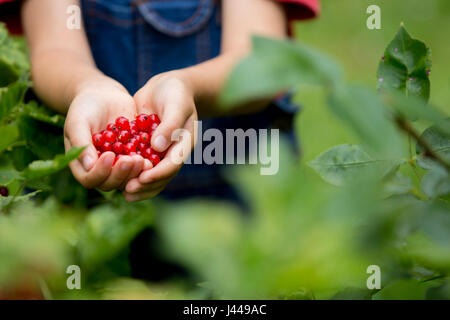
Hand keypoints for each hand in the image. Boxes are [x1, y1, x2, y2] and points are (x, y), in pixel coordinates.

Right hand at [64, 80, 145, 190]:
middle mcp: (100, 170)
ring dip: (135, 172)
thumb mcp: (78, 120)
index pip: (89, 179)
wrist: (105, 96)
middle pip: (110, 183)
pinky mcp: (133, 158)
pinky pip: (140, 167)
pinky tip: (153, 156)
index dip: (100, 172)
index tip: (109, 155)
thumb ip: (80, 141)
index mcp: (82, 165)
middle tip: (132, 160)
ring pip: (127, 179)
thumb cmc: (85, 107)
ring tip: (143, 159)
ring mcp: (118, 166)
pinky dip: (146, 163)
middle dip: (121, 173)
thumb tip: (89, 165)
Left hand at [123, 72, 197, 200]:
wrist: (167, 86)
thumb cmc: (175, 92)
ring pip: (152, 175)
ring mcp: (161, 153)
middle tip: (129, 189)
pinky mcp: (147, 149)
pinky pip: (141, 166)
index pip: (173, 163)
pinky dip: (131, 175)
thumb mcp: (175, 104)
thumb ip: (169, 125)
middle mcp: (173, 153)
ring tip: (124, 193)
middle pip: (162, 176)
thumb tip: (158, 147)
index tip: (143, 178)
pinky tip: (118, 183)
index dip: (158, 173)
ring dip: (139, 186)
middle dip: (146, 184)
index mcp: (184, 144)